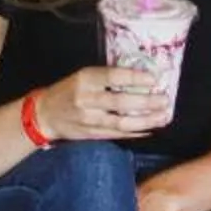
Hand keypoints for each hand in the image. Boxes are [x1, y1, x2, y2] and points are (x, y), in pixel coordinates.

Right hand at [35, 63, 173, 143]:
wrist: (45, 114)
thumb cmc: (69, 90)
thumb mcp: (83, 76)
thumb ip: (107, 77)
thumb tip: (141, 76)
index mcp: (85, 79)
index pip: (113, 77)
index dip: (135, 78)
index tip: (154, 78)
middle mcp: (87, 99)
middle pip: (120, 102)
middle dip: (146, 102)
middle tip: (165, 100)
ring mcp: (89, 119)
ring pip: (122, 122)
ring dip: (146, 120)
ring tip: (163, 116)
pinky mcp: (92, 134)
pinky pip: (117, 134)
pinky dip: (135, 132)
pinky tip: (150, 129)